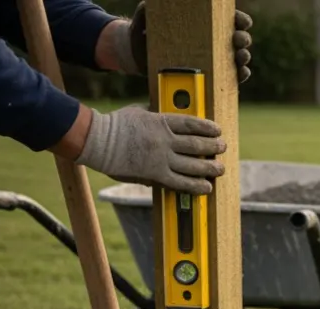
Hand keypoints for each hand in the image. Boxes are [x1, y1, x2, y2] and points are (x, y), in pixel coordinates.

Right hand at [75, 104, 226, 194]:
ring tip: (220, 168)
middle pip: (196, 144)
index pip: (191, 123)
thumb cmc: (114, 124)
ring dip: (209, 167)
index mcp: (161, 121)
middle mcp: (164, 140)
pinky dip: (195, 185)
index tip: (218, 131)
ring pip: (192, 164)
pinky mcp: (154, 175)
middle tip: (222, 148)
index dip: (207, 128)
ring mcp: (160, 158)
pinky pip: (179, 182)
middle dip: (213, 147)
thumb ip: (155, 114)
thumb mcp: (138, 111)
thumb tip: (163, 112)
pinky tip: (206, 187)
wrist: (97, 141)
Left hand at [110, 3, 251, 83]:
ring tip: (241, 57)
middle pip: (237, 38)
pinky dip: (239, 76)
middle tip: (238, 40)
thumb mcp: (144, 18)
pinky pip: (230, 78)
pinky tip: (241, 73)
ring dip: (243, 57)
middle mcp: (211, 40)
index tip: (241, 22)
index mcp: (202, 23)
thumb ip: (146, 10)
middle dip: (243, 39)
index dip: (239, 19)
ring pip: (237, 57)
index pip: (227, 19)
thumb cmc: (143, 31)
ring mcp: (211, 59)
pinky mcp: (208, 77)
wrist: (137, 56)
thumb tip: (147, 4)